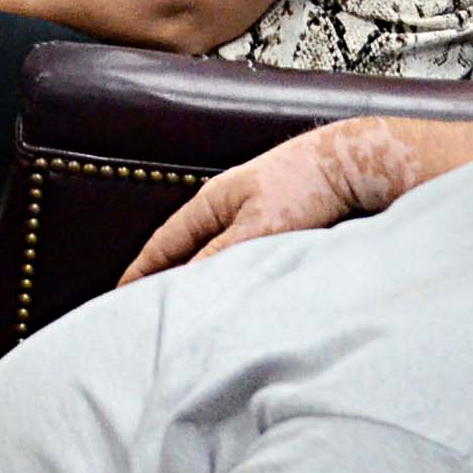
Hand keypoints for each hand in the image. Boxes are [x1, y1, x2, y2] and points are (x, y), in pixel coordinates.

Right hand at [117, 117, 434, 285]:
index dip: (141, 271)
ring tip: (186, 309)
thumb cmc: (305, 183)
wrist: (352, 162)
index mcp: (210, 202)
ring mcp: (249, 214)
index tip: (120, 295)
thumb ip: (220, 256)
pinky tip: (233, 292)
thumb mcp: (258, 226)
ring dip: (197, 278)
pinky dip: (227, 276)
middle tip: (145, 310)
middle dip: (162, 277)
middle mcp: (225, 208)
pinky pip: (239, 257)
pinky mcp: (275, 224)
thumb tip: (187, 286)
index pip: (163, 244)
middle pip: (182, 249)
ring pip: (212, 255)